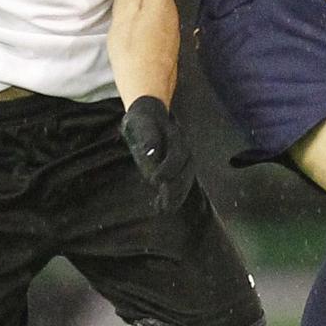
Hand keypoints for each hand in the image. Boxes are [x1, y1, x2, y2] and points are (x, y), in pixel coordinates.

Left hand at [120, 95, 196, 212]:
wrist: (148, 116)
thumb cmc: (141, 121)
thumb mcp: (138, 124)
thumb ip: (146, 138)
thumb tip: (151, 154)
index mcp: (174, 134)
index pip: (177, 153)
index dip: (169, 168)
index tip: (155, 180)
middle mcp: (184, 146)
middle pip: (186, 168)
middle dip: (176, 187)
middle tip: (163, 203)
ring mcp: (184, 157)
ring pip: (187, 178)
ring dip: (178, 195)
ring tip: (166, 210)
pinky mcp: (179, 167)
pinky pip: (182, 182)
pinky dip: (175, 196)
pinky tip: (164, 208)